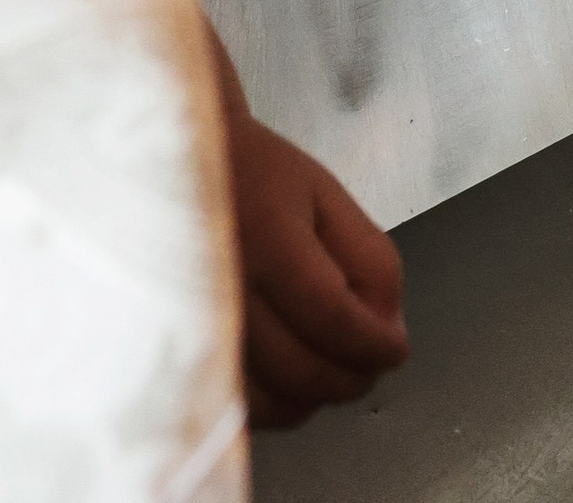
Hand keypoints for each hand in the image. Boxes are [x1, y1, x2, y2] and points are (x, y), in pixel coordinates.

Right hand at [214, 43, 407, 428]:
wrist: (177, 164)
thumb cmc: (256, 174)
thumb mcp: (325, 194)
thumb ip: (369, 259)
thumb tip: (387, 330)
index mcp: (264, 236)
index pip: (332, 318)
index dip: (374, 345)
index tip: (396, 350)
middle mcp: (221, 287)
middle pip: (305, 372)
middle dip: (355, 376)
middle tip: (373, 361)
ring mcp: (192, 326)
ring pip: (273, 405)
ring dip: (316, 396)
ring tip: (331, 362)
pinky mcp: (179, 351)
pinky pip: (238, 408)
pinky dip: (275, 403)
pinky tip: (288, 372)